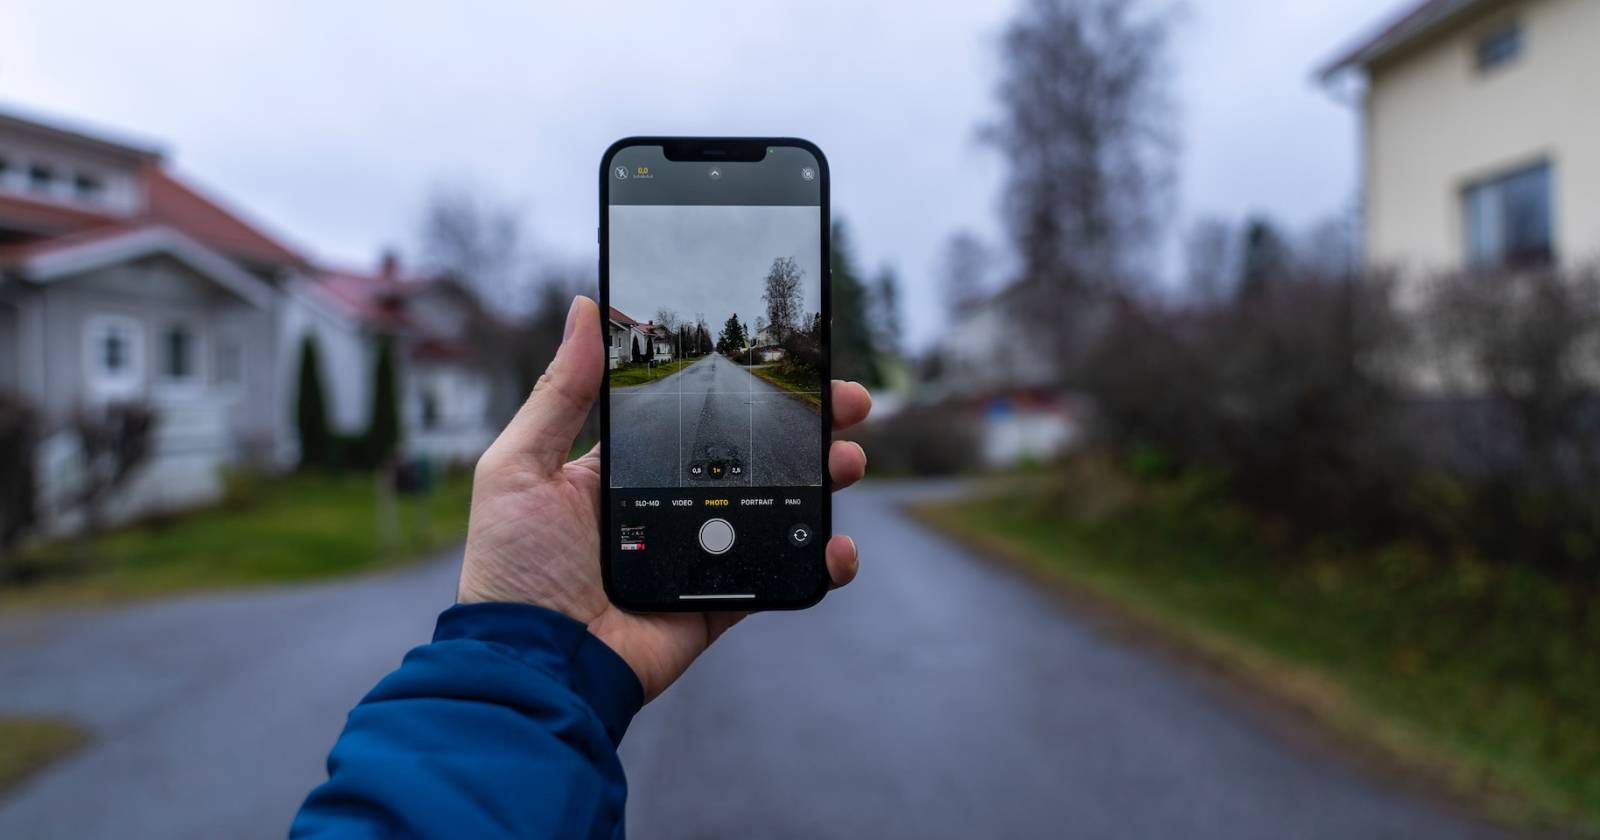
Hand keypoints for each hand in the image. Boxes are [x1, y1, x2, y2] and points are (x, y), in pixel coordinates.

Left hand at [458, 296, 870, 700]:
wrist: (534, 665)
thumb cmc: (512, 568)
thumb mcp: (520, 466)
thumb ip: (560, 392)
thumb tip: (584, 308)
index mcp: (623, 470)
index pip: (698, 416)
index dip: (745, 388)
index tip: (786, 360)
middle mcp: (667, 505)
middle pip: (752, 455)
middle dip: (805, 425)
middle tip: (846, 403)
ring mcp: (699, 554)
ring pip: (778, 507)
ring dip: (823, 480)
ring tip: (848, 459)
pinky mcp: (720, 601)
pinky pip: (780, 576)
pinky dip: (820, 561)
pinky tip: (838, 545)